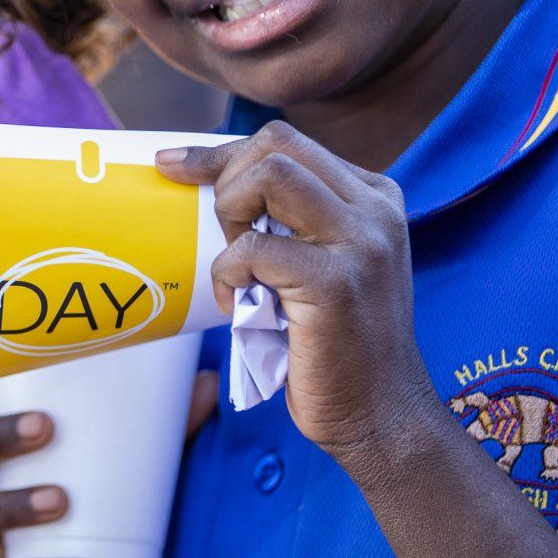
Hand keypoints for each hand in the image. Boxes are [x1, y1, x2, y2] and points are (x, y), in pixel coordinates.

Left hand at [157, 122, 431, 474]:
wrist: (382, 415)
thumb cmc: (336, 343)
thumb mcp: (325, 262)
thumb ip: (293, 219)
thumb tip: (212, 179)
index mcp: (373, 196)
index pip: (286, 142)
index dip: (222, 152)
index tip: (175, 165)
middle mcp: (375, 209)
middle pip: (276, 144)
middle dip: (227, 178)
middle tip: (224, 235)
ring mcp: (361, 243)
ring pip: (271, 174)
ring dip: (232, 211)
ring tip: (236, 262)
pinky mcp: (336, 283)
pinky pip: (254, 248)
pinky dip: (229, 271)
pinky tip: (236, 304)